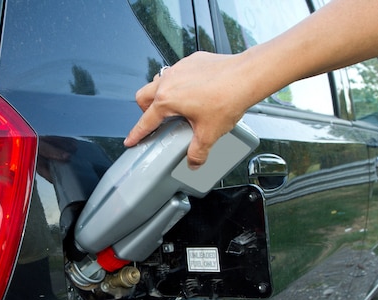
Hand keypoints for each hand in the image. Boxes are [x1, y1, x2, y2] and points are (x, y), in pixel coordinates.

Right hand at [124, 52, 255, 168]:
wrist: (246, 76)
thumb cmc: (227, 98)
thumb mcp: (209, 133)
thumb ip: (198, 152)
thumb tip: (194, 161)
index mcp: (167, 100)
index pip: (145, 121)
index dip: (137, 134)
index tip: (131, 139)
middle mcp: (169, 81)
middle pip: (143, 96)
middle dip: (145, 110)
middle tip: (155, 121)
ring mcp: (179, 68)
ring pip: (158, 81)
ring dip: (160, 94)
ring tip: (174, 106)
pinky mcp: (192, 61)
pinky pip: (177, 72)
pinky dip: (179, 83)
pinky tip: (193, 92)